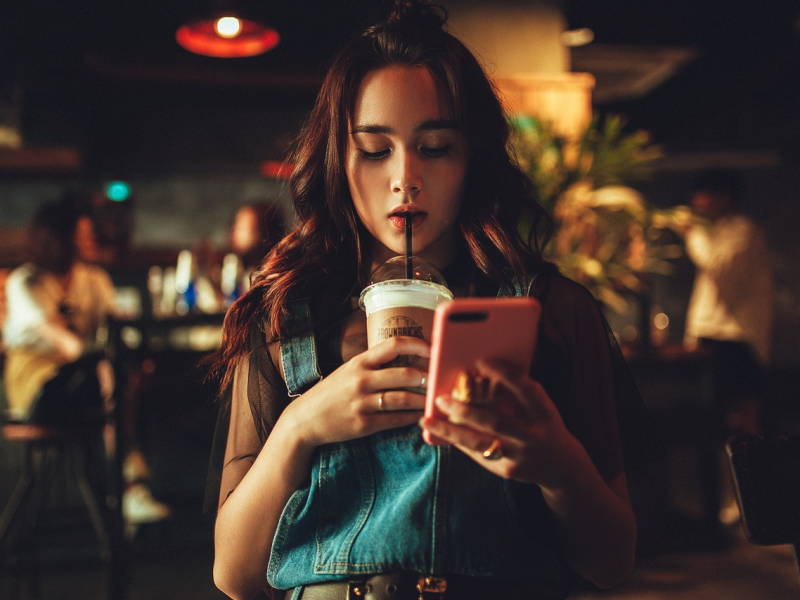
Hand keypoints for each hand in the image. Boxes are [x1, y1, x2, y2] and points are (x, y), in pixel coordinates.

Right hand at [281, 336, 429, 448]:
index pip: (394, 345)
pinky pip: (395, 419)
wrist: (305, 420)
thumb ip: (375, 364)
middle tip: (440, 378)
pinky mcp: (364, 424)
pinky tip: (421, 416)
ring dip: (424, 399)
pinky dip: (412, 418)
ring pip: (404, 399)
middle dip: (427, 376)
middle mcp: (361, 380)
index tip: (435, 348)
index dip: (418, 345)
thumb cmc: (333, 392)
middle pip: (404, 373)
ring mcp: (362, 403)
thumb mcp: (350, 370)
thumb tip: (408, 358)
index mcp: (359, 362)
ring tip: (436, 399)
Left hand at [419, 358, 577, 486]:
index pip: (526, 389)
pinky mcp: (508, 471)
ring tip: (426, 420)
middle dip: (465, 409)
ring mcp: (521, 455)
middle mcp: (534, 435)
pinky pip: (477, 455)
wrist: (561, 466)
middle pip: (496, 421)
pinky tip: (440, 433)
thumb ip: (517, 393)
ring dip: (450, 431)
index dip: (505, 374)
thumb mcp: (539, 407)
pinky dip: (457, 442)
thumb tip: (479, 371)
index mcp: (545, 412)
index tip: (481, 361)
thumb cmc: (542, 425)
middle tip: (440, 399)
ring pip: (480, 443)